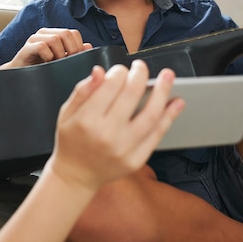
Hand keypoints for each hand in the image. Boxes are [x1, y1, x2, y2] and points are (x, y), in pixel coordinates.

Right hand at [7, 28, 92, 67]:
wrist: (20, 78)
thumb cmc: (43, 69)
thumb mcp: (61, 61)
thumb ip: (74, 53)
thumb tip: (88, 46)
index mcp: (54, 34)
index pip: (73, 33)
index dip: (78, 46)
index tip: (76, 59)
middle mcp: (44, 33)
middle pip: (66, 33)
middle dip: (71, 50)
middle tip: (67, 62)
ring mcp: (34, 39)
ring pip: (55, 39)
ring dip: (59, 54)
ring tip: (55, 64)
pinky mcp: (26, 48)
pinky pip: (42, 46)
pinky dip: (48, 56)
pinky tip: (46, 64)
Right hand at [46, 61, 183, 191]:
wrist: (76, 176)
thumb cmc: (71, 141)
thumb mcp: (66, 112)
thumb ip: (83, 90)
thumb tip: (100, 71)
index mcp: (87, 119)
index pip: (110, 85)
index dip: (118, 71)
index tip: (120, 70)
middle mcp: (106, 133)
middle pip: (132, 95)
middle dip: (140, 74)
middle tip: (142, 67)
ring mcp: (124, 148)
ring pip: (150, 113)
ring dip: (163, 91)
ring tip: (168, 76)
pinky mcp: (136, 159)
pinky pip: (157, 134)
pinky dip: (169, 116)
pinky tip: (176, 102)